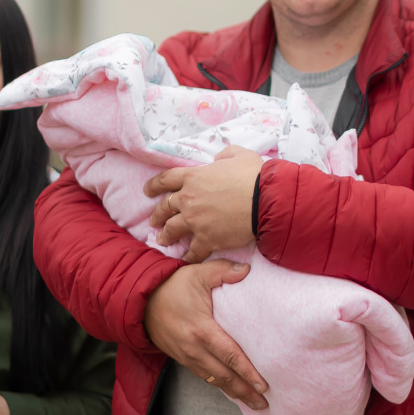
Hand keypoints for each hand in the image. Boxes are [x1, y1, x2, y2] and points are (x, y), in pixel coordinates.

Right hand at [143, 259, 266, 408]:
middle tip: (265, 404)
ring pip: (214, 381)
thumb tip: (247, 270)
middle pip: (224, 376)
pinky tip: (231, 390)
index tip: (263, 385)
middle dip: (245, 391)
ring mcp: (187, 356)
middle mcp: (194, 348)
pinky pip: (204, 377)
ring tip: (253, 403)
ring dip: (234, 392)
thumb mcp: (198, 273)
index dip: (247, 372)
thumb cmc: (172, 286)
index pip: (230, 355)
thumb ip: (223, 270)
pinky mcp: (182, 359)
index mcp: (201, 329)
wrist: (142, 301)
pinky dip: (219, 386)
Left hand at [146, 146, 261, 261]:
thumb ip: (224, 155)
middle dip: (157, 214)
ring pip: (172, 230)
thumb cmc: (254, 176)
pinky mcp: (207, 239)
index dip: (154, 185)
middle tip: (153, 220)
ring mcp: (195, 221)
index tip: (147, 190)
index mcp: (194, 177)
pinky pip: (192, 251)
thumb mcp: (239, 155)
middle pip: (165, 207)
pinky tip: (185, 259)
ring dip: (166, 235)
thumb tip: (218, 159)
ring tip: (163, 240)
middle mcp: (189, 199)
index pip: (166, 180)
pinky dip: (187, 256)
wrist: (266, 201)